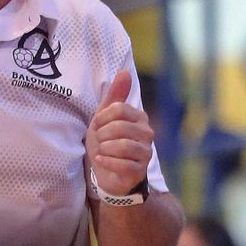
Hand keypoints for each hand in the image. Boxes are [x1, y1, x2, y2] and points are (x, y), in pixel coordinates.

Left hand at [85, 70, 152, 199]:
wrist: (106, 174)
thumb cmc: (106, 142)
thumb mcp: (104, 117)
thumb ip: (114, 95)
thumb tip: (125, 71)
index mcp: (139, 117)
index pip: (118, 109)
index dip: (102, 118)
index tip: (98, 126)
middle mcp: (147, 133)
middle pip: (119, 127)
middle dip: (102, 136)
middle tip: (100, 142)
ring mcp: (146, 153)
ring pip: (122, 146)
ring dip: (104, 149)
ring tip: (102, 151)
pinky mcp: (141, 171)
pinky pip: (122, 164)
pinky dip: (106, 162)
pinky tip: (101, 161)